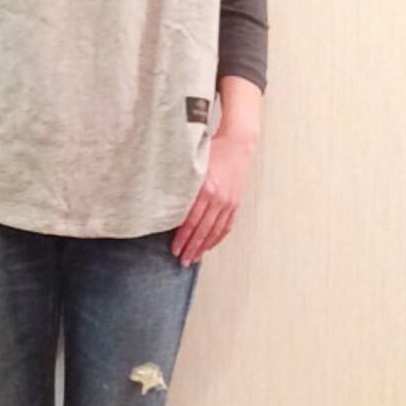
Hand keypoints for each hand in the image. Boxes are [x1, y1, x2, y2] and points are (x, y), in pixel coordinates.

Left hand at [171, 129, 256, 265]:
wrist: (237, 145)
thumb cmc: (213, 151)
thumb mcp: (194, 167)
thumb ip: (184, 186)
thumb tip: (168, 204)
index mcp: (206, 190)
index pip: (191, 221)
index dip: (182, 238)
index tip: (175, 249)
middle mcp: (218, 199)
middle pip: (203, 230)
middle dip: (191, 248)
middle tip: (182, 260)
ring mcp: (229, 202)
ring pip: (215, 231)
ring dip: (204, 247)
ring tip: (194, 258)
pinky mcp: (235, 203)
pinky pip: (226, 226)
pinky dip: (217, 238)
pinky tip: (209, 246)